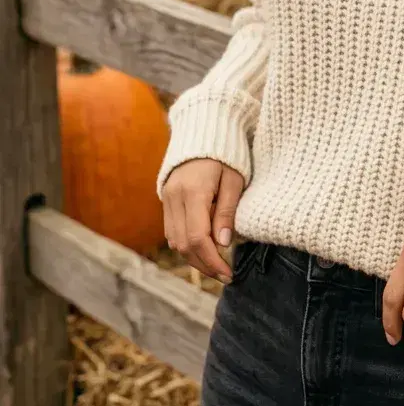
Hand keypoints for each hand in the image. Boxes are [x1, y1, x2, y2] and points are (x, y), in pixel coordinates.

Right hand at [162, 159, 244, 282]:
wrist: (205, 130)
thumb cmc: (227, 154)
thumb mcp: (235, 179)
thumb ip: (227, 211)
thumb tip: (223, 244)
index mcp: (193, 191)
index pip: (197, 238)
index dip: (212, 261)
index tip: (228, 273)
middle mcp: (174, 197)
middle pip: (183, 244)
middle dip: (203, 264)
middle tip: (225, 275)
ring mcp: (166, 198)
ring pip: (174, 241)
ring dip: (194, 258)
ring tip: (216, 266)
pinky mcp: (166, 200)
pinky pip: (172, 231)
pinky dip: (186, 244)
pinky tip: (203, 249)